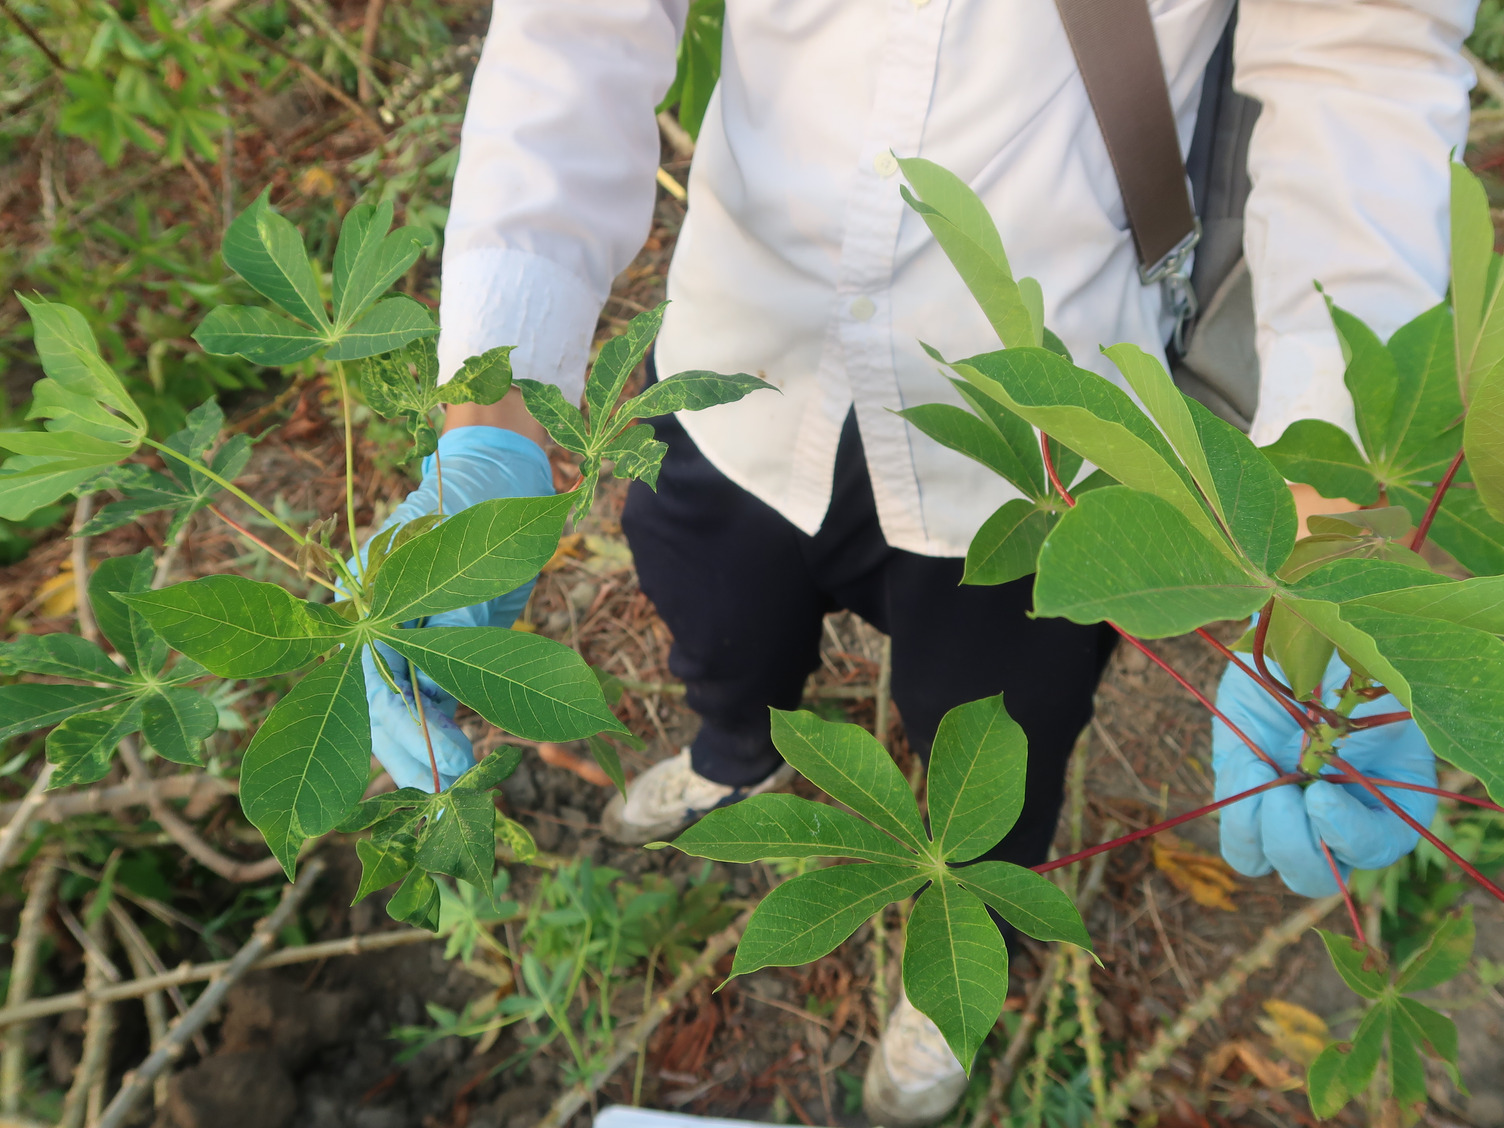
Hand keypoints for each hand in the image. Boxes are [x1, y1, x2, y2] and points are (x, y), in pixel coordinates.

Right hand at [359, 426, 553, 791]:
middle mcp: (367, 626)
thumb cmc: (473, 504)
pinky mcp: (432, 647)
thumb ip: (457, 615)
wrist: (491, 475)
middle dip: (410, 754)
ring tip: (456, 783)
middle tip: (448, 786)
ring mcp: (396, 639)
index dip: (411, 729)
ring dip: (424, 752)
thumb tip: (438, 685)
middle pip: (377, 710)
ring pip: (400, 712)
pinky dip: (440, 731)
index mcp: (358, 599)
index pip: (376, 684)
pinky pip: (428, 699)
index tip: (451, 758)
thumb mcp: (465, 550)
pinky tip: (459, 759)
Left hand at [1211, 649, 1436, 896]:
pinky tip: (1247, 757)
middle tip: (1287, 795)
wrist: (1298, 630)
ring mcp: (1286, 809)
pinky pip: (1234, 825)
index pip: (1375, 849)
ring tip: (1260, 768)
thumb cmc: (1350, 655)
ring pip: (1262, 862)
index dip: (1347, 836)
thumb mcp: (1379, 686)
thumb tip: (1347, 762)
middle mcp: (1337, 818)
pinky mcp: (1246, 790)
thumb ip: (1381, 724)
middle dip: (1295, 845)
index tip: (1320, 794)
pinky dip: (1236, 798)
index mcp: (1391, 802)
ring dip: (1256, 829)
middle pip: (1315, 878)